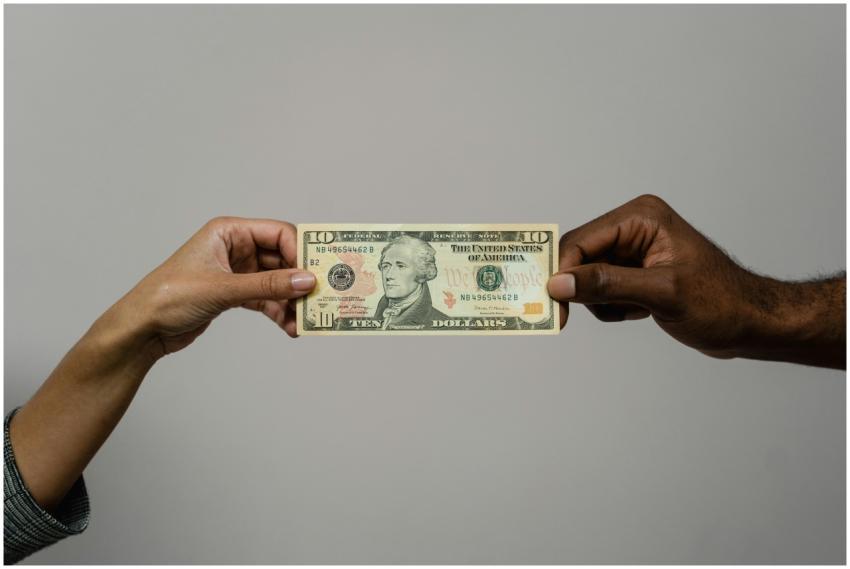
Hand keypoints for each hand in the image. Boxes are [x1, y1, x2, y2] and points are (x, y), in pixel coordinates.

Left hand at [114, 216, 314, 358]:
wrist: (142, 328)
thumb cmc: (169, 297)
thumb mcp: (223, 289)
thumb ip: (267, 286)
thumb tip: (306, 281)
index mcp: (229, 232)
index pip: (279, 233)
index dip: (300, 252)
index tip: (316, 274)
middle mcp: (235, 247)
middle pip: (282, 258)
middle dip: (299, 281)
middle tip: (318, 299)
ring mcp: (236, 271)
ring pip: (277, 282)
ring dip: (291, 301)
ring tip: (302, 321)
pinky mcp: (235, 293)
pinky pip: (267, 298)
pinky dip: (279, 311)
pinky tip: (288, 326)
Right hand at [547, 194, 844, 366]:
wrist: (752, 322)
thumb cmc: (721, 302)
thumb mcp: (661, 293)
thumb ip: (606, 285)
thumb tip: (558, 284)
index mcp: (640, 217)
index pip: (581, 241)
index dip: (561, 272)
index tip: (551, 304)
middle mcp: (633, 227)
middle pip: (579, 257)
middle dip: (581, 288)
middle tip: (575, 316)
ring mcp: (634, 250)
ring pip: (586, 277)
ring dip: (601, 302)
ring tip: (634, 311)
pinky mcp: (635, 271)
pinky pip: (601, 289)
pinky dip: (612, 307)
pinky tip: (639, 312)